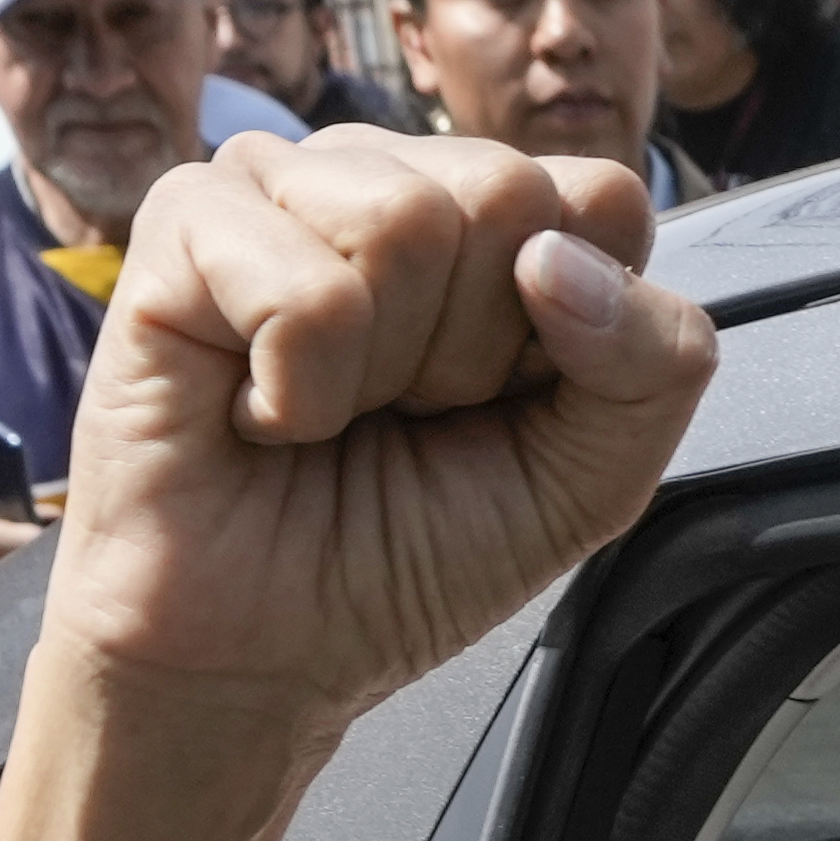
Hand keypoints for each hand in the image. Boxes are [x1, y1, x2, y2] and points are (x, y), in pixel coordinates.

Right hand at [31, 127, 709, 749]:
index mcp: (491, 223)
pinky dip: (297, 392)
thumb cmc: (399, 558)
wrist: (254, 661)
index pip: (602, 197)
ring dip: (378, 369)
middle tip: (401, 417)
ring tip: (326, 416)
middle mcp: (386, 179)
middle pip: (508, 193)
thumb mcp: (587, 480)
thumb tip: (562, 258)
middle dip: (472, 351)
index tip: (500, 404)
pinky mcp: (183, 225)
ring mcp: (279, 187)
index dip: (576, 326)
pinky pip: (304, 286)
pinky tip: (259, 414)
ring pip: (406, 220)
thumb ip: (655, 363)